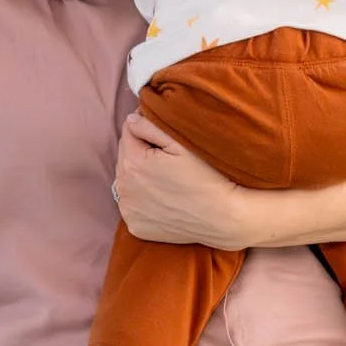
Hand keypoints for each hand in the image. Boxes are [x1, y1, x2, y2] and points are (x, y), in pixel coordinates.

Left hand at [113, 113, 256, 248]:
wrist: (223, 217)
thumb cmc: (206, 176)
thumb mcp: (181, 144)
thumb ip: (150, 126)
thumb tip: (132, 119)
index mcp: (132, 162)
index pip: (128, 132)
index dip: (146, 128)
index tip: (163, 135)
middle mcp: (123, 187)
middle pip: (125, 156)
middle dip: (141, 151)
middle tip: (168, 157)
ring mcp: (128, 210)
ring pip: (127, 180)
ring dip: (139, 175)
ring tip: (166, 177)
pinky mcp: (135, 226)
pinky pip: (133, 204)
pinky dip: (142, 199)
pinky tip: (163, 197)